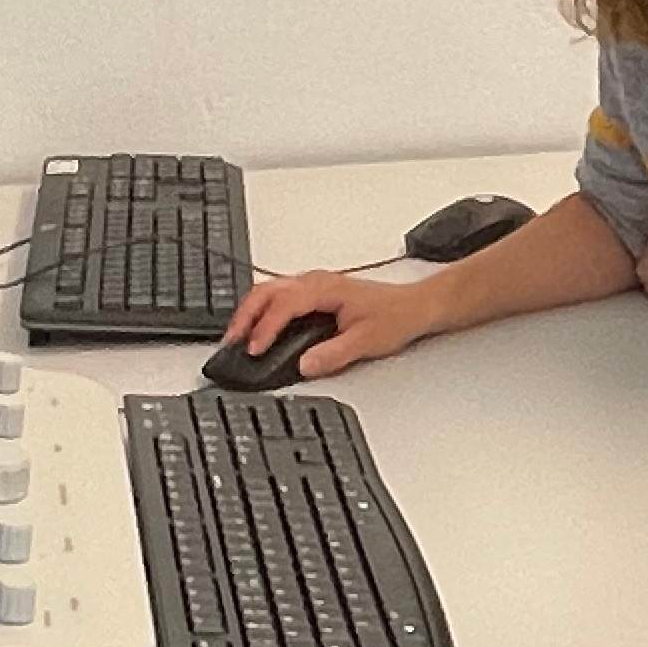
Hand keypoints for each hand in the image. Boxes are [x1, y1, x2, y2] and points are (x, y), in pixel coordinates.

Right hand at [220, 267, 442, 379]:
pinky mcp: (315, 293)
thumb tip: (305, 364)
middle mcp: (316, 282)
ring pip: (270, 291)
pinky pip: (279, 295)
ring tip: (237, 338)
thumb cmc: (396, 316)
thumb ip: (334, 354)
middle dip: (245, 316)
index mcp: (326, 288)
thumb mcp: (367, 341)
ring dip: (250, 312)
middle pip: (267, 292)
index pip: (285, 304)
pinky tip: (258, 328)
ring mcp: (314, 285)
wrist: (415, 306)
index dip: (266, 327)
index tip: (255, 348)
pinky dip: (262, 311)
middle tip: (231, 342)